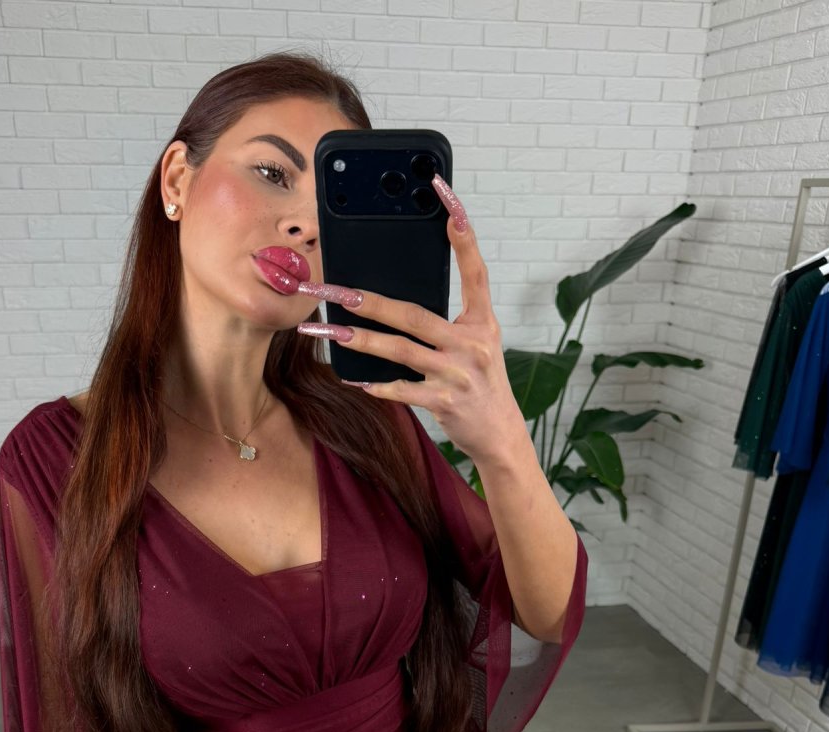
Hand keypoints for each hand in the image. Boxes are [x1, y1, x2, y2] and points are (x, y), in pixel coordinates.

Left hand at [296, 174, 527, 467]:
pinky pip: (403, 390)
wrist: (500, 434)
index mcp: (482, 322)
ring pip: (400, 350)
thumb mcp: (476, 344)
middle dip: (370, 301)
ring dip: (360, 340)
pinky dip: (379, 385)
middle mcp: (471, 343)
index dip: (463, 237)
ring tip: (327, 330)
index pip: (475, 271)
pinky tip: (355, 379)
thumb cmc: (480, 383)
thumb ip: (447, 322)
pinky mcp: (445, 401)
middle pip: (414, 314)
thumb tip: (396, 304)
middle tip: (335, 290)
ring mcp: (458, 373)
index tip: (448, 200)